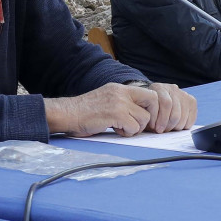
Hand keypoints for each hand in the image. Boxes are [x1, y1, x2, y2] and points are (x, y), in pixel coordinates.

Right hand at [44, 82, 194, 137]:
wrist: (67, 113)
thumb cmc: (84, 112)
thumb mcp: (106, 99)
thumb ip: (122, 102)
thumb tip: (141, 113)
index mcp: (120, 88)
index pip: (149, 93)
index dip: (152, 108)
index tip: (146, 119)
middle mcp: (122, 92)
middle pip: (153, 101)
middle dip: (151, 116)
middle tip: (141, 125)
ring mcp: (119, 102)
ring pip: (144, 118)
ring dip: (136, 128)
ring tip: (121, 128)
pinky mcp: (115, 114)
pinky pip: (134, 127)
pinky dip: (127, 133)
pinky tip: (116, 131)